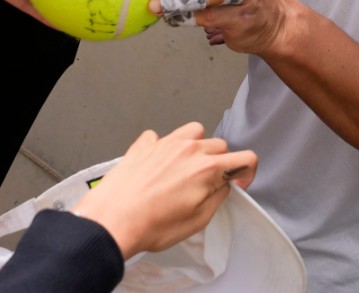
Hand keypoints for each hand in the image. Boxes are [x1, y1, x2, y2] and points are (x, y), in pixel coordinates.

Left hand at [75, 122, 257, 258]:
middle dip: (220, 162)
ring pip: (194, 131)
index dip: (247, 172)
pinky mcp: (143, 145)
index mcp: (207, 168)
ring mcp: (165, 143)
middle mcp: (189, 149)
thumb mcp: (197, 221)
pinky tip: (157, 164)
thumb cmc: (152, 226)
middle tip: (206, 183)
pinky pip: (160, 136)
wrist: (111, 221)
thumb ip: (217, 197)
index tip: (237, 183)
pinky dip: (163, 147)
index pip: (245, 158)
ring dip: (196, 146)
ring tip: (184, 168)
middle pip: (219, 145)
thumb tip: (224, 184)